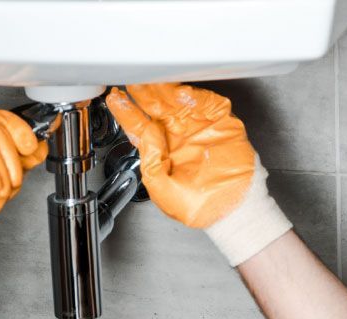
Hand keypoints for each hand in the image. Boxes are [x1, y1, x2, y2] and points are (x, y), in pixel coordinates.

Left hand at [106, 83, 291, 265]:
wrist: (231, 209)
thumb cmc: (199, 206)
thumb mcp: (162, 191)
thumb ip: (150, 164)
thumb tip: (145, 135)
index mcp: (161, 151)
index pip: (139, 127)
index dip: (126, 112)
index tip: (115, 99)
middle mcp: (178, 136)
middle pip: (157, 108)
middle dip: (144, 94)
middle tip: (132, 82)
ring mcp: (198, 127)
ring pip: (178, 101)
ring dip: (165, 90)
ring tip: (151, 81)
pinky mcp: (220, 123)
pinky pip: (207, 103)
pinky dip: (194, 97)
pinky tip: (179, 92)